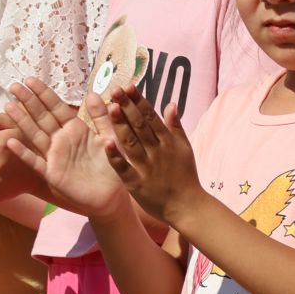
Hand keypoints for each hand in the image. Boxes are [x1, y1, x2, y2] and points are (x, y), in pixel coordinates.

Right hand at [3, 79, 129, 219]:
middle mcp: (61, 140)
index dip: (43, 94)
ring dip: (22, 121)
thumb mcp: (111, 136)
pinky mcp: (52, 174)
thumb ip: (102, 117)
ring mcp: (55, 156)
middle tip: (13, 86)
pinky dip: (23, 152)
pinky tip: (11, 142)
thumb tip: (93, 93)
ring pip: (35, 135)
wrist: (114, 194)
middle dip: (28, 102)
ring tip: (8, 107)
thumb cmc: (113, 164)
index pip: (56, 107)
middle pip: (41, 117)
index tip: (30, 80)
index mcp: (75, 129)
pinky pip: (35, 162)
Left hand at [101, 86, 203, 225]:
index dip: (139, 101)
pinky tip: (106, 143)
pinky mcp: (136, 184)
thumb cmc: (186, 176)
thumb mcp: (185, 148)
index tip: (129, 86)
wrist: (188, 206)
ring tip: (111, 108)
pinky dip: (115, 157)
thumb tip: (170, 103)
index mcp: (167, 142)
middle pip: (140, 126)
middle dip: (128, 107)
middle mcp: (157, 151)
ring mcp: (146, 168)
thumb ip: (176, 126)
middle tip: (116, 90)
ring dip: (121, 125)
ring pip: (131, 143)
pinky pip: (124, 169)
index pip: (151, 117)